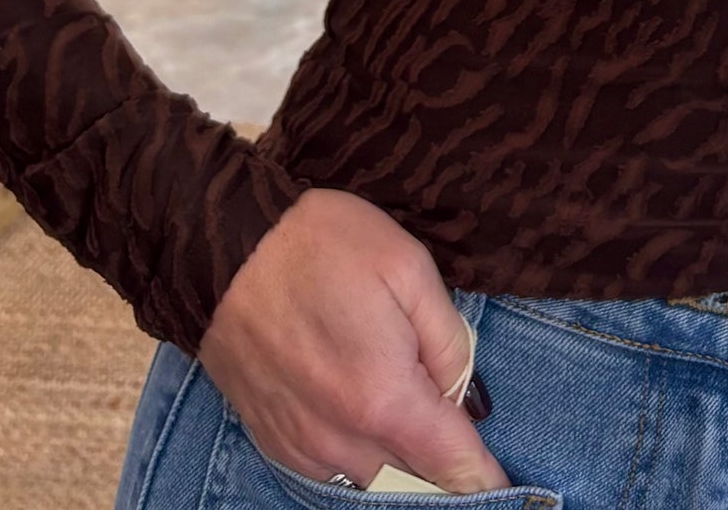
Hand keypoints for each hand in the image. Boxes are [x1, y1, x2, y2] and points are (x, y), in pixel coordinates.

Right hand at [197, 186, 508, 491]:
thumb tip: (467, 396)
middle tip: (448, 415)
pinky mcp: (272, 439)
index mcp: (384, 398)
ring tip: (400, 400)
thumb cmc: (321, 245)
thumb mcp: (408, 267)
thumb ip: (448, 340)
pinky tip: (357, 405)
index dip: (485, 479)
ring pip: (370, 476)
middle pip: (412, 477)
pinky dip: (355, 451)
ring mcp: (301, 446)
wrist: (223, 246)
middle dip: (438, 457)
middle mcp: (341, 439)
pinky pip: (330, 467)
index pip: (453, 466)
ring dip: (395, 454)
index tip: (504, 482)